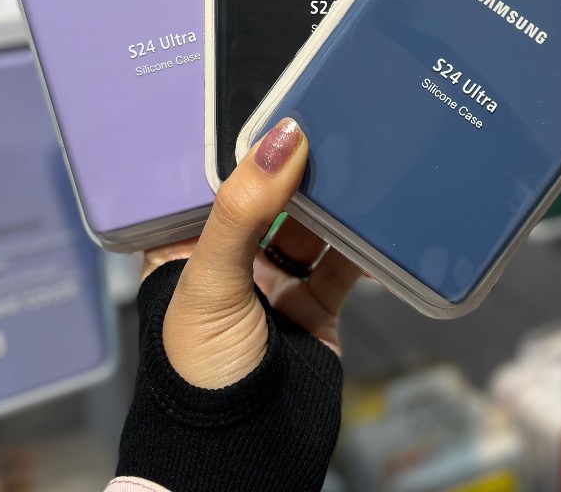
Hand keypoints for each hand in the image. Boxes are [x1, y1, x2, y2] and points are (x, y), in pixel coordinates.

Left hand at [141, 118, 362, 388]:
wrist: (247, 457)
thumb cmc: (199, 376)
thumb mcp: (210, 282)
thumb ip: (242, 209)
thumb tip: (283, 137)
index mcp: (182, 248)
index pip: (210, 178)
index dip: (240, 144)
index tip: (274, 103)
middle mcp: (227, 260)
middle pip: (266, 195)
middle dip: (294, 165)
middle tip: (325, 118)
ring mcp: (272, 283)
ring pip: (308, 223)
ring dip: (331, 198)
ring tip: (356, 155)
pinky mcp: (313, 305)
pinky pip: (341, 262)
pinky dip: (361, 241)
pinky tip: (378, 214)